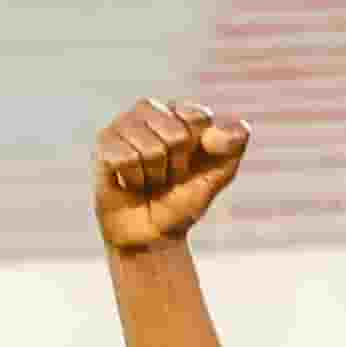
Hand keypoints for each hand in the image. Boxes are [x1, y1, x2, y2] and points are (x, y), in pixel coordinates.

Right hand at [95, 96, 250, 254]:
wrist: (154, 234)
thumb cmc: (183, 201)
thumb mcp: (216, 177)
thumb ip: (232, 148)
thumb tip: (242, 126)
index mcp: (178, 112)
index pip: (197, 115)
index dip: (200, 149)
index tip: (192, 164)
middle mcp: (149, 111)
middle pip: (175, 134)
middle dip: (177, 166)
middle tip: (168, 177)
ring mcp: (123, 125)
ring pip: (150, 148)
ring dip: (155, 176)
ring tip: (149, 180)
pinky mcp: (103, 144)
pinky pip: (125, 159)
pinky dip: (134, 180)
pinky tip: (130, 182)